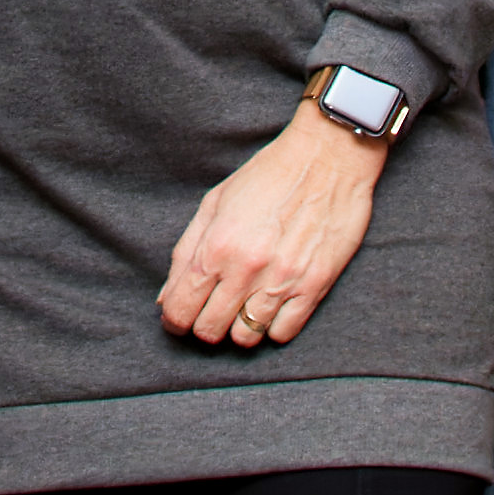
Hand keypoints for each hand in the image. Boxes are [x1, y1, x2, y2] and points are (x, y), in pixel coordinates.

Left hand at [160, 106, 389, 346]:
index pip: (180, 309)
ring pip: (246, 338)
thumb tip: (166, 298)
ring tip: (243, 307)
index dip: (174, 321)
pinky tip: (271, 305)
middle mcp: (245, 269)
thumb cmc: (267, 175)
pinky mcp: (314, 286)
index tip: (179, 319)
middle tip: (212, 311)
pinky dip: (273, 327)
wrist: (327, 157)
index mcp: (216, 246)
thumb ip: (186, 252)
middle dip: (204, 325)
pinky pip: (283, 333)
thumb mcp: (215, 203)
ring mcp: (282, 280)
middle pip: (210, 330)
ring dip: (239, 328)